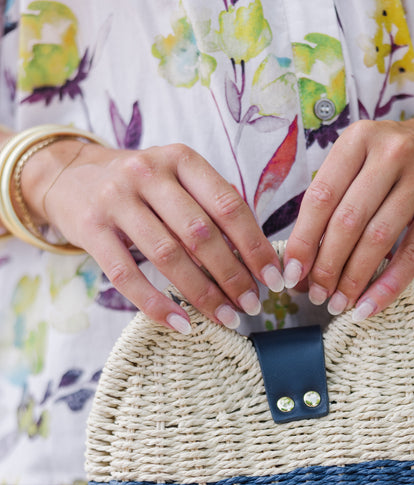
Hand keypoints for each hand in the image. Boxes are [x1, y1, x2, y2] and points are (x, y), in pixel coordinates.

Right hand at [21, 140, 283, 331]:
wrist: (68, 175)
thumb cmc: (140, 188)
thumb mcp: (176, 180)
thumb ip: (211, 207)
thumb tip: (257, 260)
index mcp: (180, 159)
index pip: (228, 206)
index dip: (255, 246)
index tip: (273, 280)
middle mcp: (148, 173)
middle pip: (200, 234)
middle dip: (232, 276)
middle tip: (252, 306)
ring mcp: (116, 199)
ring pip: (167, 255)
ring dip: (201, 294)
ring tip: (225, 319)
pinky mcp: (90, 229)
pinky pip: (126, 275)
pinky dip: (156, 304)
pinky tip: (181, 324)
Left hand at [282, 107, 413, 319]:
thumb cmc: (400, 161)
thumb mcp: (365, 159)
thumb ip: (336, 198)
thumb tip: (302, 260)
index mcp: (359, 140)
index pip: (320, 197)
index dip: (303, 240)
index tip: (291, 273)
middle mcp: (390, 154)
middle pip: (347, 222)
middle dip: (326, 266)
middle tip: (316, 295)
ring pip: (378, 240)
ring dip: (353, 279)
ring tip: (338, 304)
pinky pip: (412, 254)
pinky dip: (388, 285)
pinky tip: (369, 306)